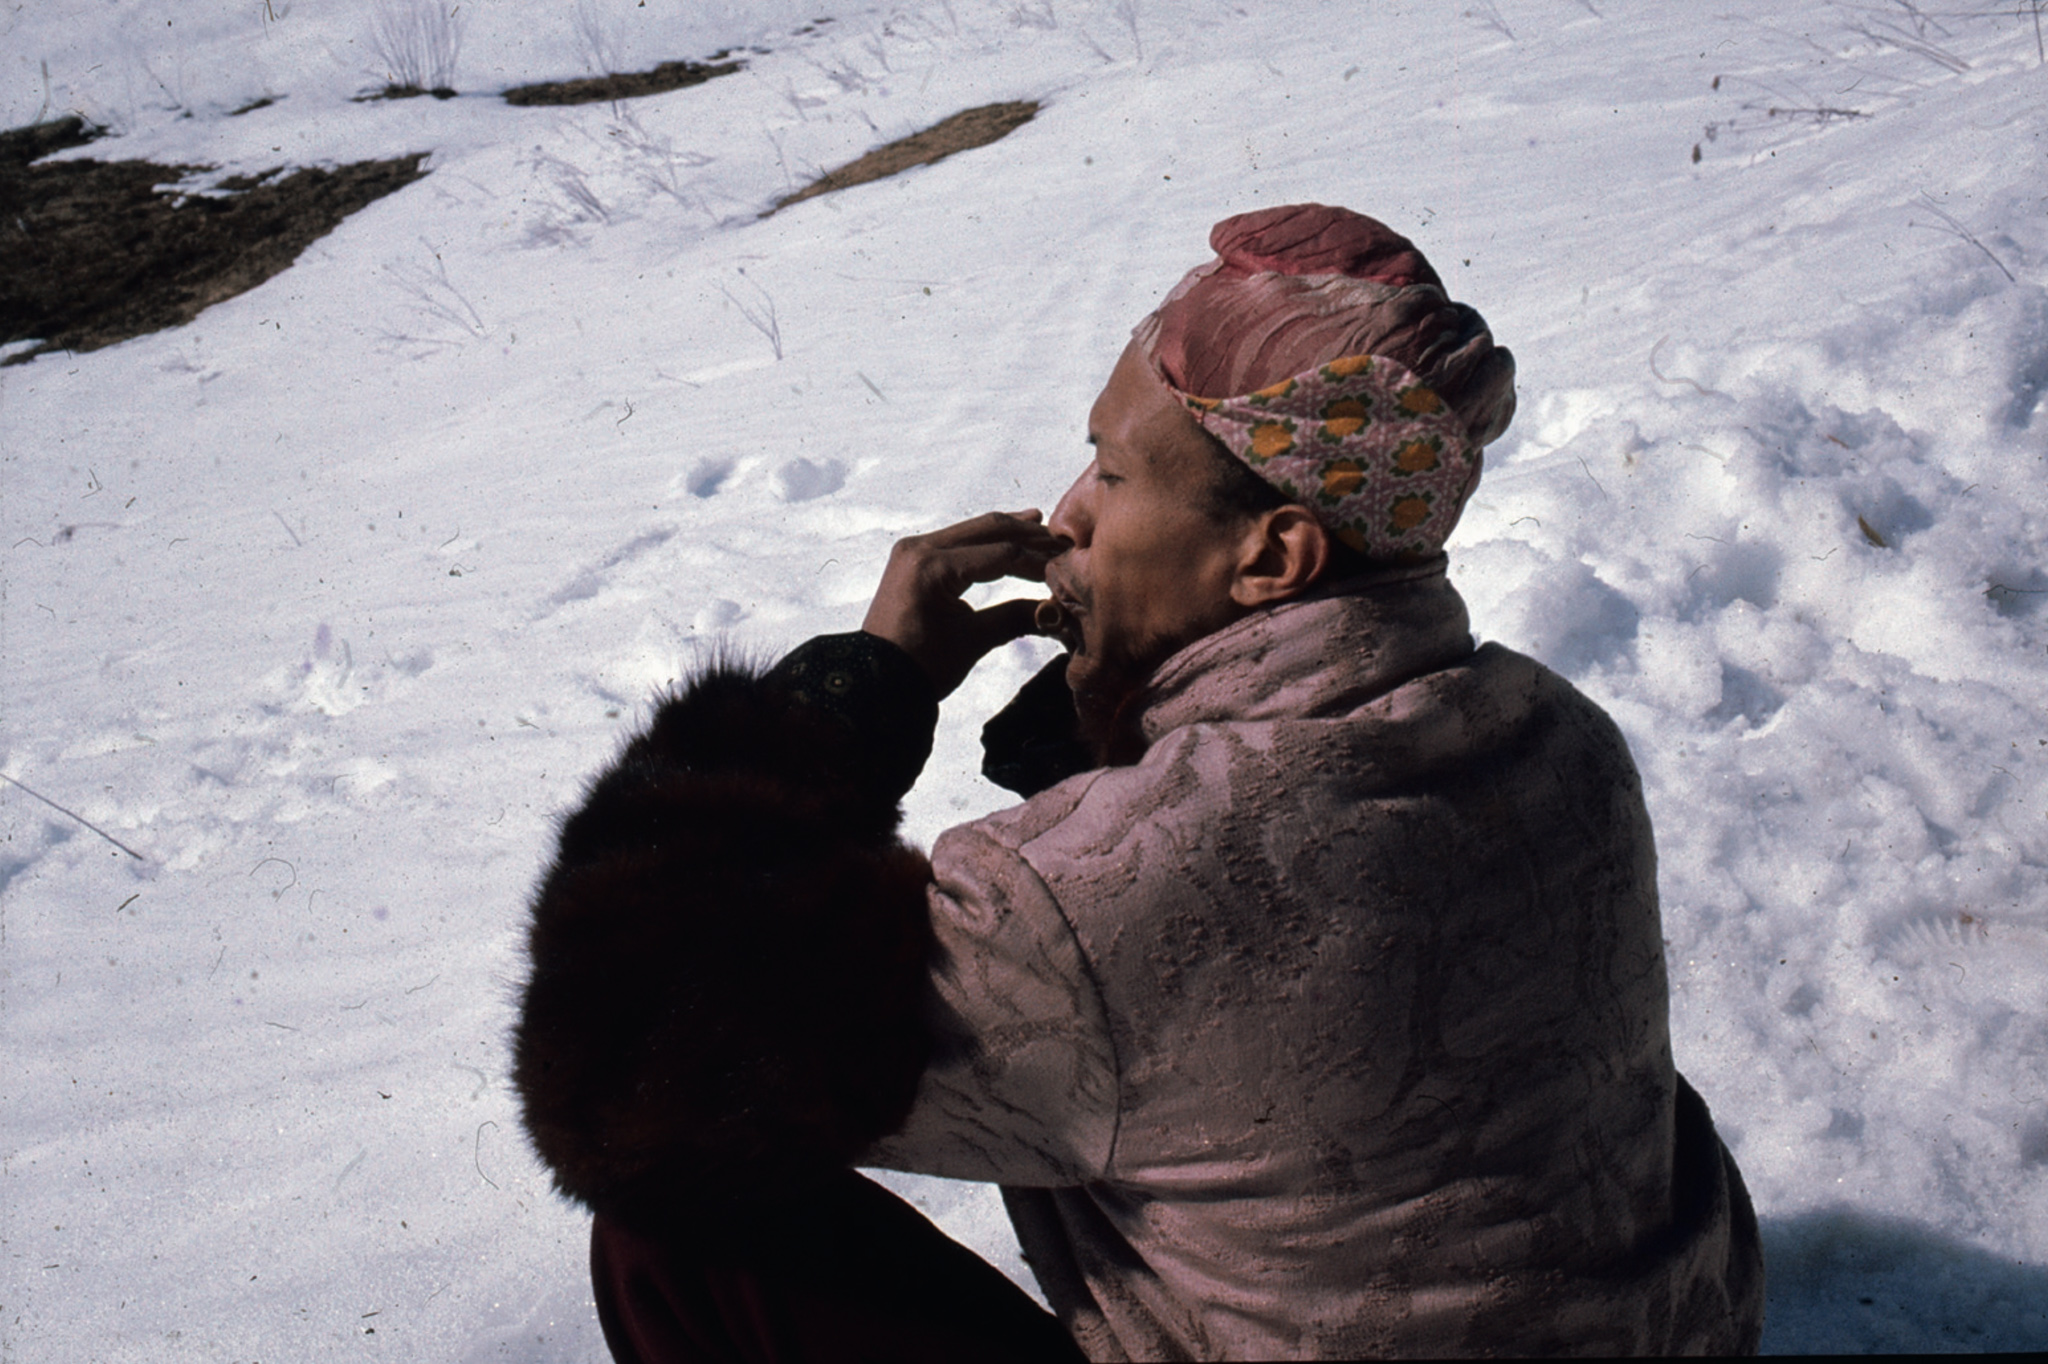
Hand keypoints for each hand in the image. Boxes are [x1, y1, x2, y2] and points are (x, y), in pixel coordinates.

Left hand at [862, 509, 1066, 698]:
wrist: (874, 681)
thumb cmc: (920, 667)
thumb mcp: (972, 641)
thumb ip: (1015, 618)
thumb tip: (1056, 609)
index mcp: (932, 567)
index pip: (1001, 554)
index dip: (1037, 560)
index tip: (1065, 568)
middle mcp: (920, 548)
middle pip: (987, 530)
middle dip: (1027, 536)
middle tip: (1062, 542)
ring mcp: (914, 550)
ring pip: (973, 531)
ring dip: (1009, 532)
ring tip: (1043, 531)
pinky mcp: (913, 559)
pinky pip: (958, 542)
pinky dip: (986, 542)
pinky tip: (1010, 535)